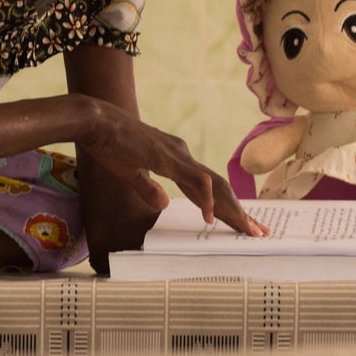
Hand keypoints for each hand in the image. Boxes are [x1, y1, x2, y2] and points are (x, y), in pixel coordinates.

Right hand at [78, 100, 267, 237]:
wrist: (97, 122)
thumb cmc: (110, 144)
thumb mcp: (131, 172)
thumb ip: (149, 188)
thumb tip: (164, 205)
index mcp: (176, 158)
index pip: (208, 187)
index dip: (225, 206)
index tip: (240, 223)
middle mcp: (183, 155)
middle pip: (219, 187)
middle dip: (239, 212)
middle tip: (258, 232)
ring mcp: (178, 156)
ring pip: (215, 185)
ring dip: (233, 208)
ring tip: (247, 229)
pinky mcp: (168, 158)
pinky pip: (195, 180)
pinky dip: (206, 199)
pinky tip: (211, 217)